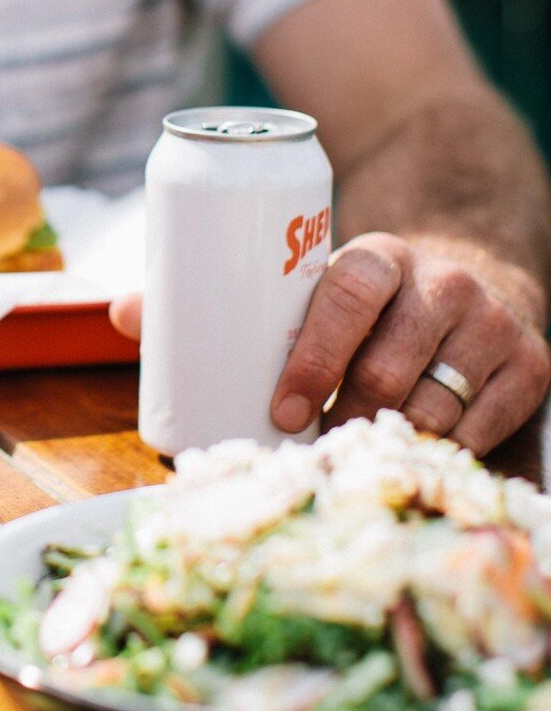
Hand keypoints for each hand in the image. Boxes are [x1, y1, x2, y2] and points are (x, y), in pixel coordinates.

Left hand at [270, 233, 550, 455]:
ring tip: (359, 451)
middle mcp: (446, 283)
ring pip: (429, 410)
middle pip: (385, 370)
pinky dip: (434, 454)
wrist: (466, 299)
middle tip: (319, 449)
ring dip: (387, 441)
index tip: (284, 413)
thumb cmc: (374, 312)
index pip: (349, 297)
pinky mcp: (531, 367)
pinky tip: (409, 452)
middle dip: (344, 419)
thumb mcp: (334, 296)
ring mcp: (494, 324)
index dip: (314, 360)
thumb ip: (285, 324)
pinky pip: (475, 434)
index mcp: (383, 256)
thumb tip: (193, 369)